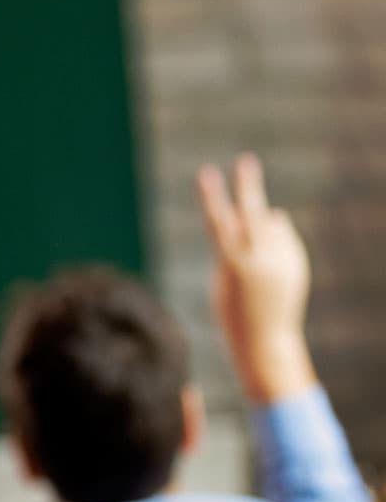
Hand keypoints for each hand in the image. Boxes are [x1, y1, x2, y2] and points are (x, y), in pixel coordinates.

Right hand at [196, 153, 317, 403]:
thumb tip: (274, 214)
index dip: (211, 196)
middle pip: (252, 213)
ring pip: (271, 225)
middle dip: (248, 186)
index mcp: (232, 264)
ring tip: (251, 256)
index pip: (218, 221)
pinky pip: (284, 239)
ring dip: (260, 226)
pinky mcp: (296, 264)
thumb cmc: (233, 312)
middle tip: (245, 161)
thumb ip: (242, 246)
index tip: (205, 172)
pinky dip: (274, 240)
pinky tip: (267, 260)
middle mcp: (260, 258)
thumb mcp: (226, 279)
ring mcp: (281, 260)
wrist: (265, 340)